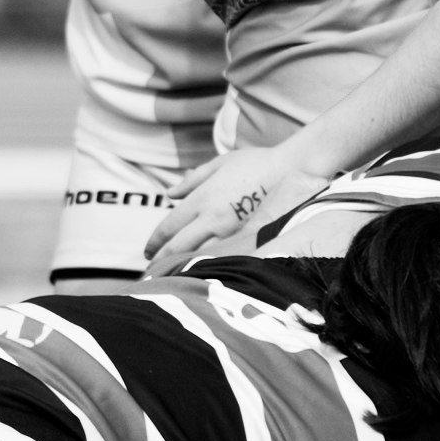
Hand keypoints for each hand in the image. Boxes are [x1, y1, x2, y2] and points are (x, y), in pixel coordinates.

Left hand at [141, 142, 318, 268]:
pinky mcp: (249, 238)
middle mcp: (213, 217)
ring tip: (173, 278)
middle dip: (162, 261)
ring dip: (184, 267)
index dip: (156, 242)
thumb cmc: (255, 162)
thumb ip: (193, 180)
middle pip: (179, 246)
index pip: (170, 226)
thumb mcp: (220, 163)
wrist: (291, 169)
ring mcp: (232, 231)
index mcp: (202, 198)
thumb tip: (170, 194)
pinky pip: (224, 256)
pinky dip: (211, 265)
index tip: (147, 252)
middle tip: (151, 272)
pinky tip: (205, 271)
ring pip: (200, 256)